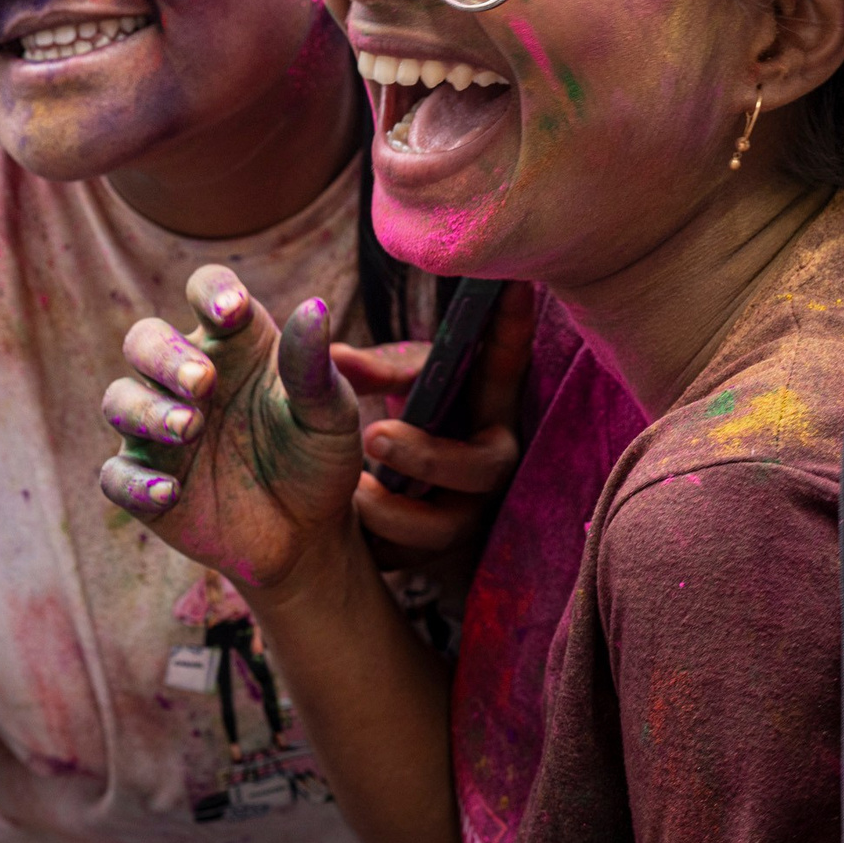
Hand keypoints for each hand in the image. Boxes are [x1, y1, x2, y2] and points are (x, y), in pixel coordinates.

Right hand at [99, 265, 363, 598]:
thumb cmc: (317, 456)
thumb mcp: (328, 414)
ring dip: (147, 410)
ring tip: (190, 428)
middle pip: (145, 341)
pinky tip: (170, 493)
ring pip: (120, 401)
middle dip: (165, 355)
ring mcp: (159, 431)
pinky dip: (135, 482)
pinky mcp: (146, 483)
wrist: (310, 534)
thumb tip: (313, 306)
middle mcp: (185, 378)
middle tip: (203, 382)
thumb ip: (313, 366)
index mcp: (232, 344)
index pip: (207, 291)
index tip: (231, 311)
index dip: (211, 291)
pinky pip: (118, 476)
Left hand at [332, 341, 522, 571]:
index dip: (512, 328)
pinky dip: (378, 545)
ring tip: (351, 491)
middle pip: (481, 467)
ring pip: (444, 527)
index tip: (510, 281)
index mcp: (486, 410)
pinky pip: (411, 561)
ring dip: (395, 510)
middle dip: (428, 454)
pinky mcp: (435, 556)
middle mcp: (488, 463)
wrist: (388, 503)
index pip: (507, 366)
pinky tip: (347, 530)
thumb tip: (330, 357)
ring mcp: (467, 514)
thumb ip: (371, 374)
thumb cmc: (406, 423)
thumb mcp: (398, 390)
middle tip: (373, 434)